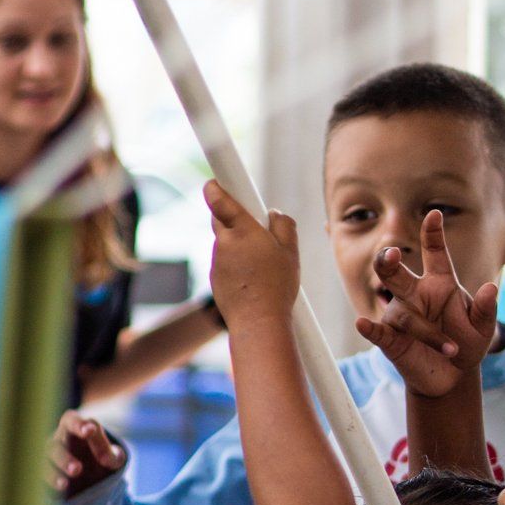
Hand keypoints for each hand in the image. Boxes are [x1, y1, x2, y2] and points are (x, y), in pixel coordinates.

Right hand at [46, 411, 125, 496]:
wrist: (96, 478)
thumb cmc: (104, 459)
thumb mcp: (114, 455)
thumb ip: (109, 452)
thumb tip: (105, 458)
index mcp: (73, 427)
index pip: (72, 421)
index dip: (79, 424)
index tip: (90, 430)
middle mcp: (58, 441)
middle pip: (54, 446)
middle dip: (64, 458)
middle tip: (77, 469)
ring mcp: (49, 459)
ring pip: (43, 463)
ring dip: (52, 473)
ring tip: (64, 485)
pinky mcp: (47, 477)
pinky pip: (42, 480)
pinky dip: (48, 485)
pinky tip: (59, 492)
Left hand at [204, 180, 299, 326]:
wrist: (258, 323)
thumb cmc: (277, 287)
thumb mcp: (291, 253)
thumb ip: (284, 226)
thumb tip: (274, 215)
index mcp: (242, 229)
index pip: (219, 199)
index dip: (215, 188)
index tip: (213, 181)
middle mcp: (225, 243)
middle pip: (220, 218)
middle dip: (232, 217)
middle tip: (253, 226)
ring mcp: (217, 262)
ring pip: (224, 243)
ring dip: (237, 245)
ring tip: (261, 265)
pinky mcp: (215, 279)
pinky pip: (225, 263)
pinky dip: (236, 266)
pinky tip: (253, 280)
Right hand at [355, 208, 497, 395]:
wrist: (453, 376)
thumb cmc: (467, 343)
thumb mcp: (483, 328)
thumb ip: (487, 309)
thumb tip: (491, 288)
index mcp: (440, 283)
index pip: (434, 253)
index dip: (432, 233)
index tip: (434, 215)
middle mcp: (416, 294)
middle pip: (396, 272)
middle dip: (388, 261)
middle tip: (389, 254)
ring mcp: (400, 314)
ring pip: (406, 316)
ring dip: (430, 335)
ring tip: (452, 350)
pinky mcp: (391, 338)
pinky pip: (378, 332)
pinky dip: (370, 329)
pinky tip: (362, 324)